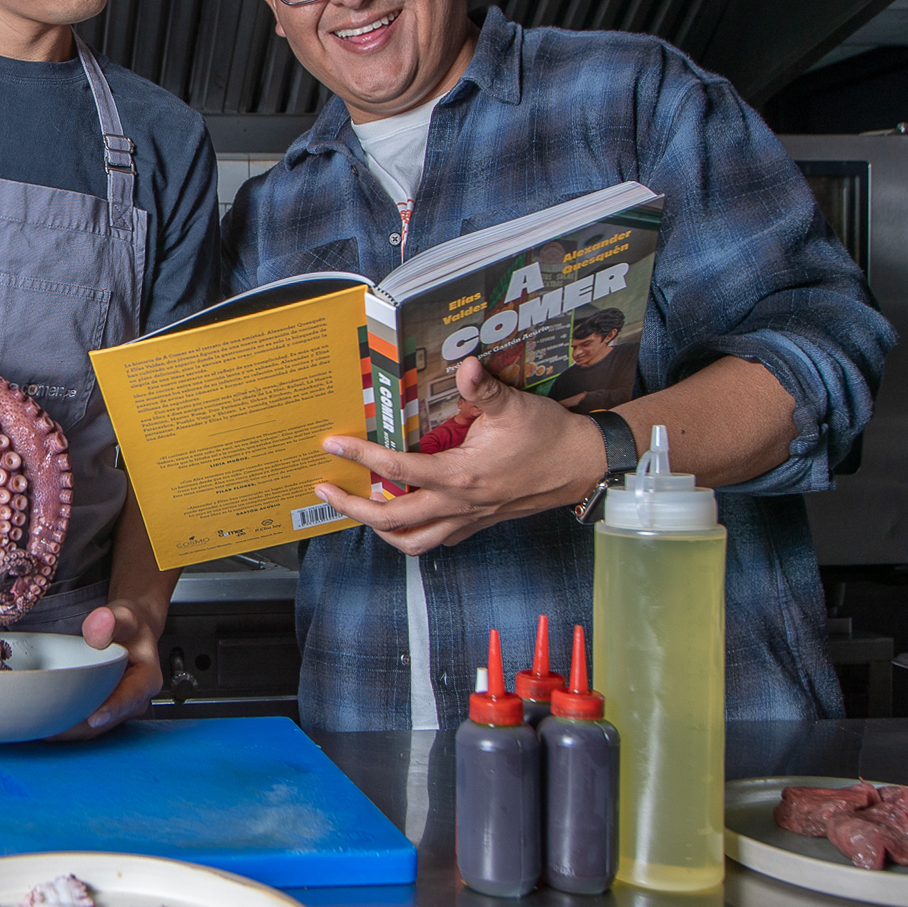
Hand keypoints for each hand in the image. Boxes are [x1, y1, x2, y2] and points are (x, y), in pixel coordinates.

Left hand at [49, 602, 162, 740]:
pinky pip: (85, 726)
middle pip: (107, 720)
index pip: (130, 697)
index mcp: (147, 679)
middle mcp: (136, 700)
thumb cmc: (130, 626)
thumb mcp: (124, 616)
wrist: (132, 632)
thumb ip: (112, 621)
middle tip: (52, 726)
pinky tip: (47, 722)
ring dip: (69, 730)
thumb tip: (100, 623)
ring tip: (44, 727)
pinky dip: (67, 726)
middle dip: (80, 725)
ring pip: (94, 728)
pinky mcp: (105, 712)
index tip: (94, 718)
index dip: (111, 708)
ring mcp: (120, 710)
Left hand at [314, 356, 607, 553]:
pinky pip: (436, 540)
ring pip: (412, 542)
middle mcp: (458, 505)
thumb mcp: (514, 406)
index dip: (360, 457)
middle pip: (392, 520)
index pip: (397, 470)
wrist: (582, 465)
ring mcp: (467, 520)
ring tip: (357, 511)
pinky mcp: (478, 524)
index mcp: (459, 476)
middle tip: (325, 490)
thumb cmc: (550, 437)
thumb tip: (465, 364)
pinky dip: (412, 534)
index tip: (333, 446)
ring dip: (380, 530)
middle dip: (352, 508)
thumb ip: (482, 388)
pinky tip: (402, 516)